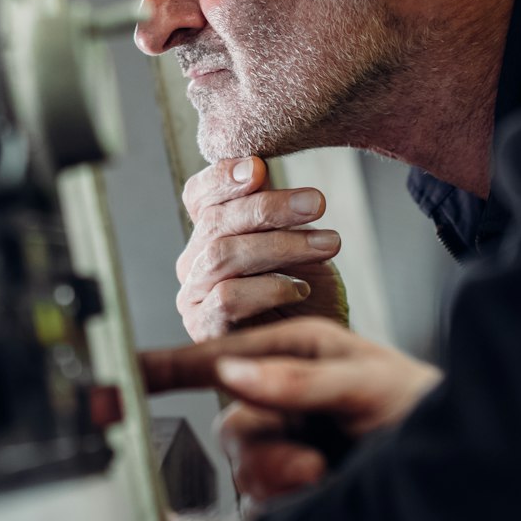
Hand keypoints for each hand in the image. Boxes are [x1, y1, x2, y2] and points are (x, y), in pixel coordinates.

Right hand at [142, 318, 440, 504]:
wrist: (466, 471)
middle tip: (310, 457)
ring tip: (324, 473)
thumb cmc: (428, 410)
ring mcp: (289, 443)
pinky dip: (286, 494)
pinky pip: (260, 493)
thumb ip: (299, 379)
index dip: (171, 365)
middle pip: (232, 418)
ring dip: (277, 472)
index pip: (224, 355)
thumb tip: (235, 371)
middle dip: (264, 439)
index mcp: (297, 355)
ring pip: (243, 459)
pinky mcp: (293, 487)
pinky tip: (323, 488)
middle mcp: (286, 396)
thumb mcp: (367, 383)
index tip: (128, 370)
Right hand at [175, 156, 344, 340]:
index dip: (222, 177)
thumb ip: (272, 208)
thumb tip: (259, 164)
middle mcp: (193, 262)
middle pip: (215, 222)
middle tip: (316, 202)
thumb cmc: (304, 293)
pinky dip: (268, 287)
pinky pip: (227, 298)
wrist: (316, 356)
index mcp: (207, 233)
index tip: (259, 167)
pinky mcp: (204, 329)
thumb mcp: (294, 239)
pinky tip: (301, 288)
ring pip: (222, 255)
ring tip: (328, 243)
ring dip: (280, 245)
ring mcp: (193, 297)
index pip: (198, 195)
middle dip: (268, 207)